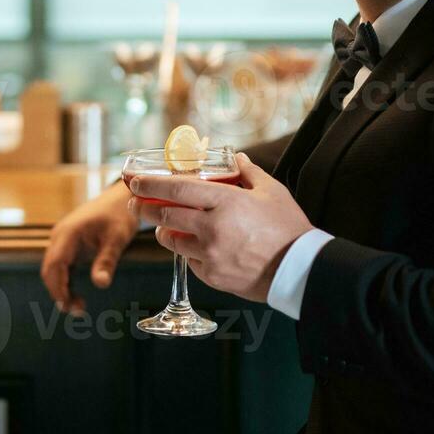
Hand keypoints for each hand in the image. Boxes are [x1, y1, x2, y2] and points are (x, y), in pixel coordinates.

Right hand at [40, 181, 137, 314]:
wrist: (121, 198)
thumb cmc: (120, 215)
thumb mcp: (117, 238)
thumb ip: (107, 261)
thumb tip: (100, 285)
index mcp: (68, 233)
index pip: (54, 264)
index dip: (58, 287)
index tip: (68, 305)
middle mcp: (60, 236)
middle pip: (50, 269)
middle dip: (59, 292)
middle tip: (76, 311)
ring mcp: (62, 239)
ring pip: (54, 269)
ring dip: (62, 288)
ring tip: (78, 307)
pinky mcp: (68, 243)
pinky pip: (61, 265)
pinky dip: (66, 281)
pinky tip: (76, 295)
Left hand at [126, 152, 313, 304]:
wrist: (298, 269)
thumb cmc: (288, 228)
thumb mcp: (272, 192)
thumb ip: (249, 172)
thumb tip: (237, 158)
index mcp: (225, 202)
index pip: (176, 189)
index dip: (151, 184)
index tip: (135, 181)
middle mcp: (212, 228)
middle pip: (164, 215)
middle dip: (144, 207)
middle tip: (135, 202)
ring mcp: (209, 254)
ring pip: (171, 240)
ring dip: (163, 231)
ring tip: (163, 226)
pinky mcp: (211, 275)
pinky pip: (189, 261)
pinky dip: (187, 252)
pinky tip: (193, 246)